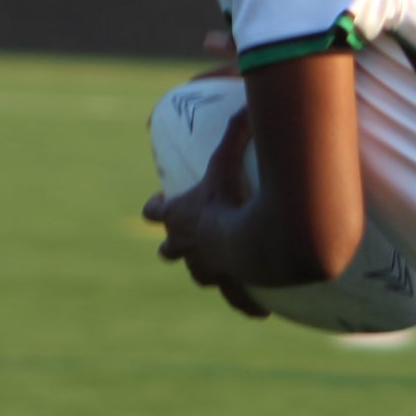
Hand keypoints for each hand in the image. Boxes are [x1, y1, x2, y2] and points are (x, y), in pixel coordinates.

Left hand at [139, 109, 268, 318]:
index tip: (156, 203)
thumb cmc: (229, 200)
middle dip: (173, 246)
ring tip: (219, 271)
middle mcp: (188, 247)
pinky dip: (247, 303)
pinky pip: (238, 298)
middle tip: (182, 241)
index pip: (156, 211)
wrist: (244, 242)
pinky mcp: (231, 285)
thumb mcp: (228, 157)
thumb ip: (234, 127)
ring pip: (198, 275)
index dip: (156, 207)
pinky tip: (259, 312)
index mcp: (180, 217)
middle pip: (170, 250)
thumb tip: (245, 103)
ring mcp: (208, 269)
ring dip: (205, 271)